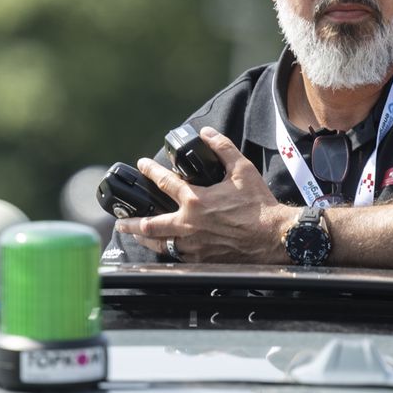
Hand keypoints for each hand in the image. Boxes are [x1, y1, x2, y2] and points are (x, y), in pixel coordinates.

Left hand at [114, 127, 293, 262]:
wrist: (273, 237)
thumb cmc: (259, 206)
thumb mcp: (242, 170)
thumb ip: (222, 148)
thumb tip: (207, 134)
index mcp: (195, 200)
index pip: (164, 182)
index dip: (150, 171)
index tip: (142, 165)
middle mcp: (188, 225)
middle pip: (150, 224)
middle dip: (131, 222)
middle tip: (119, 222)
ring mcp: (193, 245)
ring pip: (160, 244)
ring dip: (145, 239)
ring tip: (137, 236)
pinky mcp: (201, 259)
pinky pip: (177, 255)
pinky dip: (168, 250)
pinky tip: (166, 247)